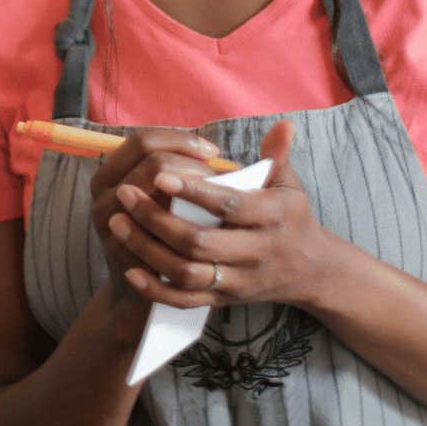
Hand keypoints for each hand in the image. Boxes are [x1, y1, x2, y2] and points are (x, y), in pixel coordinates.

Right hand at [88, 128, 220, 292]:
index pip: (143, 140)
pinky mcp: (124, 248)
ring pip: (158, 189)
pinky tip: (208, 225)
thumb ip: (174, 171)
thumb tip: (216, 154)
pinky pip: (159, 225)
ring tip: (216, 200)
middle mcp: (103, 193)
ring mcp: (111, 221)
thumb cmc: (159, 235)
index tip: (213, 153)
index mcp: (108, 172)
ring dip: (194, 190)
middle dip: (192, 164)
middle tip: (218, 177)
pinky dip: (188, 220)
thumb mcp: (155, 196)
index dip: (181, 141)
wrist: (137, 291)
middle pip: (153, 160)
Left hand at [112, 121, 327, 308]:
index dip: (195, 191)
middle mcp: (255, 253)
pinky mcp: (223, 300)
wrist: (309, 269)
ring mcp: (237, 280)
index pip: (229, 205)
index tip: (160, 174)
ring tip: (118, 222)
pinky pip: (185, 301)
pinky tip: (130, 270)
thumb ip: (277, 156)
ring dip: (148, 251)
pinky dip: (156, 290)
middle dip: (157, 219)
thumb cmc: (291, 217)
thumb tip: (282, 124)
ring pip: (187, 273)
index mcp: (271, 217)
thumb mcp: (289, 185)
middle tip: (125, 194)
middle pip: (200, 242)